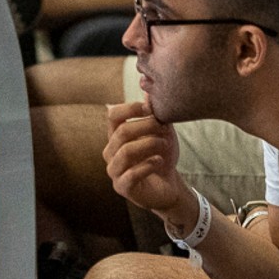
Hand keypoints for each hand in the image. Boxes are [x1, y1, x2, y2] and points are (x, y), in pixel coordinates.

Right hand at [103, 101, 191, 218]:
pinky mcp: (122, 187)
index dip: (131, 109)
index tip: (150, 109)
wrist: (168, 186)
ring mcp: (114, 171)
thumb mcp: (163, 133)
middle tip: (164, 129)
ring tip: (165, 145)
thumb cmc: (162, 157)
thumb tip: (149, 90)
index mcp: (116, 136)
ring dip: (150, 145)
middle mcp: (110, 152)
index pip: (113, 115)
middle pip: (122, 132)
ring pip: (126, 152)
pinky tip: (159, 161)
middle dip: (146, 127)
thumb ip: (155, 114)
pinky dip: (148, 165)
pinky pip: (131, 173)